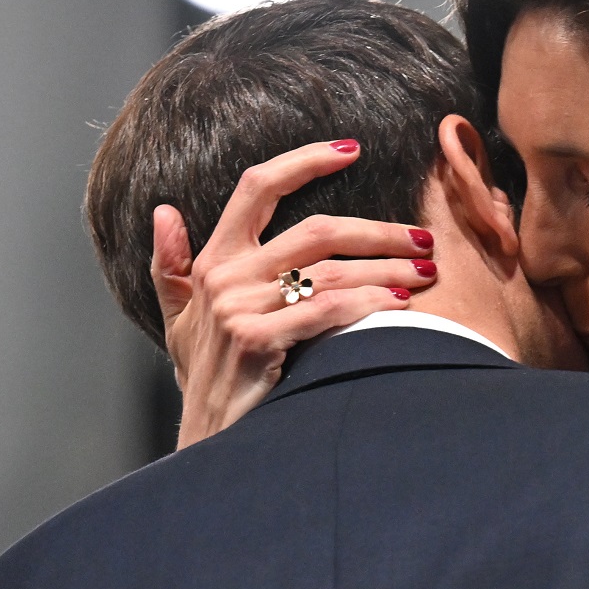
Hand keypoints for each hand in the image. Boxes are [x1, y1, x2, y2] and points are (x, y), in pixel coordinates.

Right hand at [152, 141, 438, 447]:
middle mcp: (224, 276)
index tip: (351, 149)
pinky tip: (400, 305)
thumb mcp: (179, 319)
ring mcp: (239, 308)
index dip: (304, 161)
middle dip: (379, 231)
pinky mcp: (258, 340)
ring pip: (332, 271)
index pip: (257, 187)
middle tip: (423, 238)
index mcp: (211, 260)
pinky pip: (327, 310)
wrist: (208, 439)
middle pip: (317, 230)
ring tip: (426, 272)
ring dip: (388, 268)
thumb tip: (163, 211)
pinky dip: (369, 304)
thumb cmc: (207, 377)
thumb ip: (171, 265)